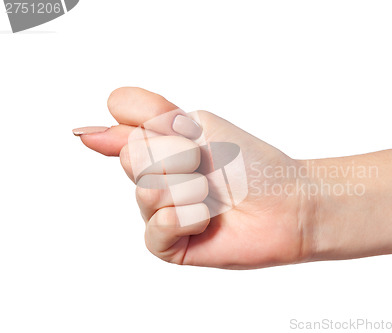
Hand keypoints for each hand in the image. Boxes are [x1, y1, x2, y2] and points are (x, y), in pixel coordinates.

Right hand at [75, 87, 317, 268]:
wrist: (287, 203)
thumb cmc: (252, 164)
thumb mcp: (198, 126)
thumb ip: (145, 121)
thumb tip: (89, 131)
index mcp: (159, 147)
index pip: (120, 126)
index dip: (145, 125)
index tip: (179, 131)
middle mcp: (154, 177)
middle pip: (132, 154)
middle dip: (178, 155)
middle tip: (207, 166)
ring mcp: (159, 211)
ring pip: (146, 189)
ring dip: (188, 187)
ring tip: (212, 197)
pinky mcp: (169, 244)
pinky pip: (158, 226)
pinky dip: (188, 217)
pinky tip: (208, 220)